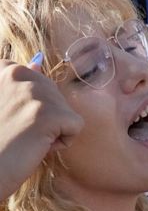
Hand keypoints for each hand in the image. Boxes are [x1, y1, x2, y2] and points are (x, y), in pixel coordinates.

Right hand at [0, 60, 83, 199]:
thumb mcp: (3, 103)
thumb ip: (19, 83)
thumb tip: (38, 62)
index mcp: (5, 69)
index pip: (39, 80)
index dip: (31, 106)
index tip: (8, 118)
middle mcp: (19, 74)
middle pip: (56, 95)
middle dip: (45, 118)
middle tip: (17, 133)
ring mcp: (35, 93)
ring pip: (66, 111)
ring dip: (52, 131)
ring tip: (24, 140)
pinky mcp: (50, 114)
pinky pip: (76, 126)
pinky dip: (62, 143)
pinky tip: (38, 148)